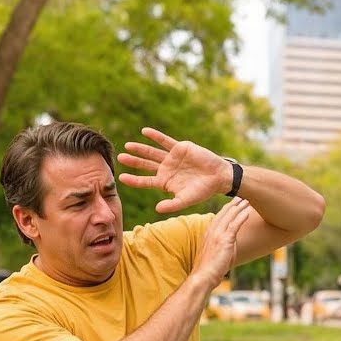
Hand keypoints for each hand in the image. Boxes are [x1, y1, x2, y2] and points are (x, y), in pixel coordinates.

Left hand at [117, 127, 231, 213]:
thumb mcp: (187, 199)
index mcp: (166, 182)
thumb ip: (172, 204)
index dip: (134, 180)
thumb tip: (157, 209)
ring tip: (128, 145)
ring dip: (140, 149)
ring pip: (152, 153)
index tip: (121, 178)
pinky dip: (155, 136)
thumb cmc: (203, 190)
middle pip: (145, 165)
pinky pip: (165, 141)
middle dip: (133, 162)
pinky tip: (144, 131)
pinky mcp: (180, 148)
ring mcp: (172, 158)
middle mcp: (166, 169)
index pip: (146, 181)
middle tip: (120, 158)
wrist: (219, 177)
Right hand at [192, 196, 251, 283]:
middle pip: (223, 214)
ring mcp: (217, 235)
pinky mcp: (224, 241)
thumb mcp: (217, 254)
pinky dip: (241, 217)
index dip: (225, 210)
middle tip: (240, 198)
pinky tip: (247, 212)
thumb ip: (223, 246)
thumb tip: (230, 244)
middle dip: (232, 205)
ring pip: (229, 217)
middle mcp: (211, 232)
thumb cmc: (210, 270)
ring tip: (246, 201)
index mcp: (208, 234)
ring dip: (238, 208)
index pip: (218, 218)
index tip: (231, 204)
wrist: (203, 277)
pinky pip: (234, 226)